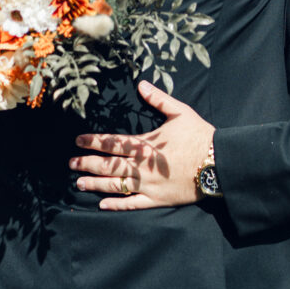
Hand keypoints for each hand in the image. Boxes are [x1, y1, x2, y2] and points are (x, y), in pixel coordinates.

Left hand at [69, 81, 214, 210]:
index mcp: (144, 144)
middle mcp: (141, 165)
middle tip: (70, 164)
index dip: (92, 141)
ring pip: (115, 185)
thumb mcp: (180, 112)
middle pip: (107, 165)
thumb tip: (141, 84)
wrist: (218, 163)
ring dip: (95, 184)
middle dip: (87, 163)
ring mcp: (148, 184)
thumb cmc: (200, 136)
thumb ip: (158, 99)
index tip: (77, 141)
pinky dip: (116, 204)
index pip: (111, 142)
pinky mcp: (157, 199)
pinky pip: (132, 203)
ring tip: (79, 184)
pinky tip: (102, 204)